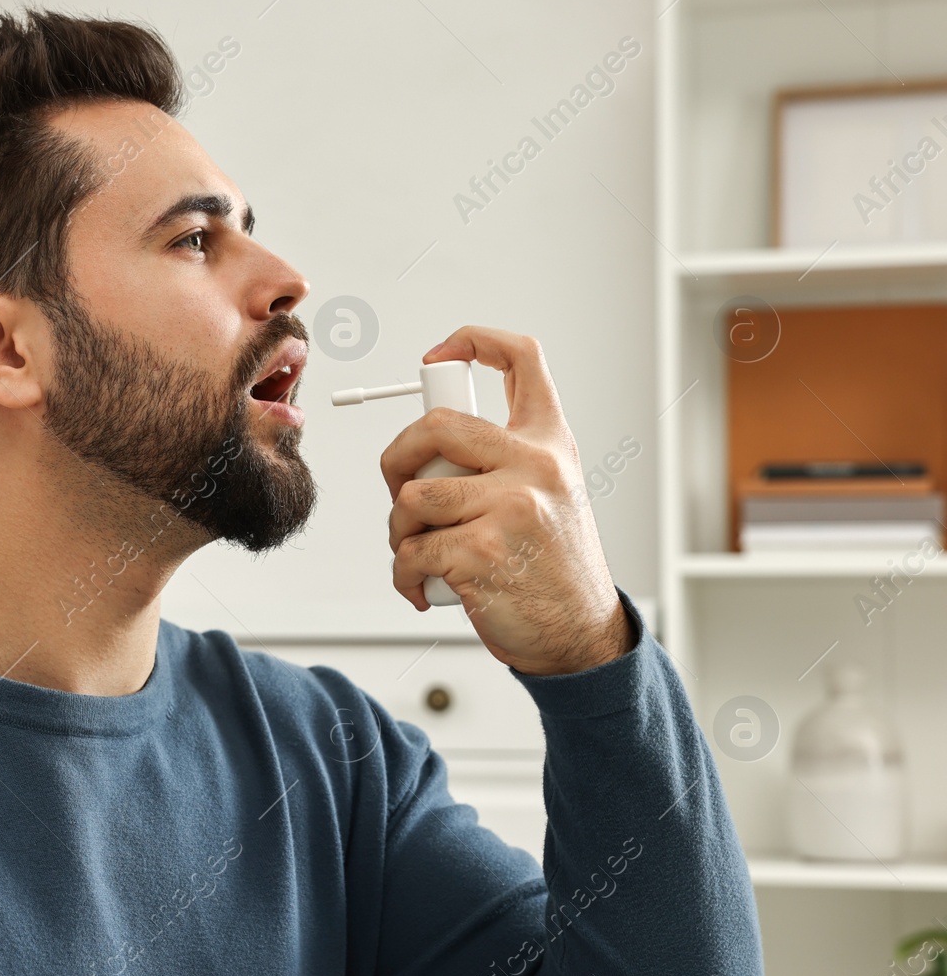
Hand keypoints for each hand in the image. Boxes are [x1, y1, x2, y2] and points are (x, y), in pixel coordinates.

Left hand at [380, 325, 634, 675]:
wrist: (579, 634)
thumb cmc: (550, 566)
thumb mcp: (549, 494)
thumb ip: (503, 461)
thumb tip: (425, 447)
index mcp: (550, 442)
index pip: (522, 359)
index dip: (472, 340)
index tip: (435, 358)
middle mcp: (536, 465)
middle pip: (434, 425)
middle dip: (396, 459)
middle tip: (400, 490)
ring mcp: (510, 506)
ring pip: (412, 496)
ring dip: (398, 530)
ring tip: (417, 551)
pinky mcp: (481, 551)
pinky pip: (411, 550)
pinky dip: (403, 573)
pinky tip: (422, 587)